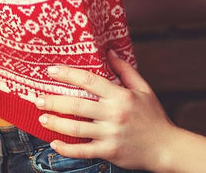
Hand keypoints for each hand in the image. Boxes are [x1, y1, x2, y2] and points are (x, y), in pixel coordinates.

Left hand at [35, 50, 176, 170]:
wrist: (168, 148)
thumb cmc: (154, 117)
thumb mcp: (143, 89)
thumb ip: (125, 70)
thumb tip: (109, 51)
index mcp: (120, 96)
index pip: (89, 81)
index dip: (68, 74)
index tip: (51, 70)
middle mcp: (114, 115)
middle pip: (77, 105)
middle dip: (54, 101)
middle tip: (37, 97)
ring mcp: (111, 135)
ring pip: (76, 129)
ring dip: (55, 123)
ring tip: (41, 117)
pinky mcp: (110, 153)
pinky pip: (83, 151)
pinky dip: (67, 149)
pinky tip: (54, 144)